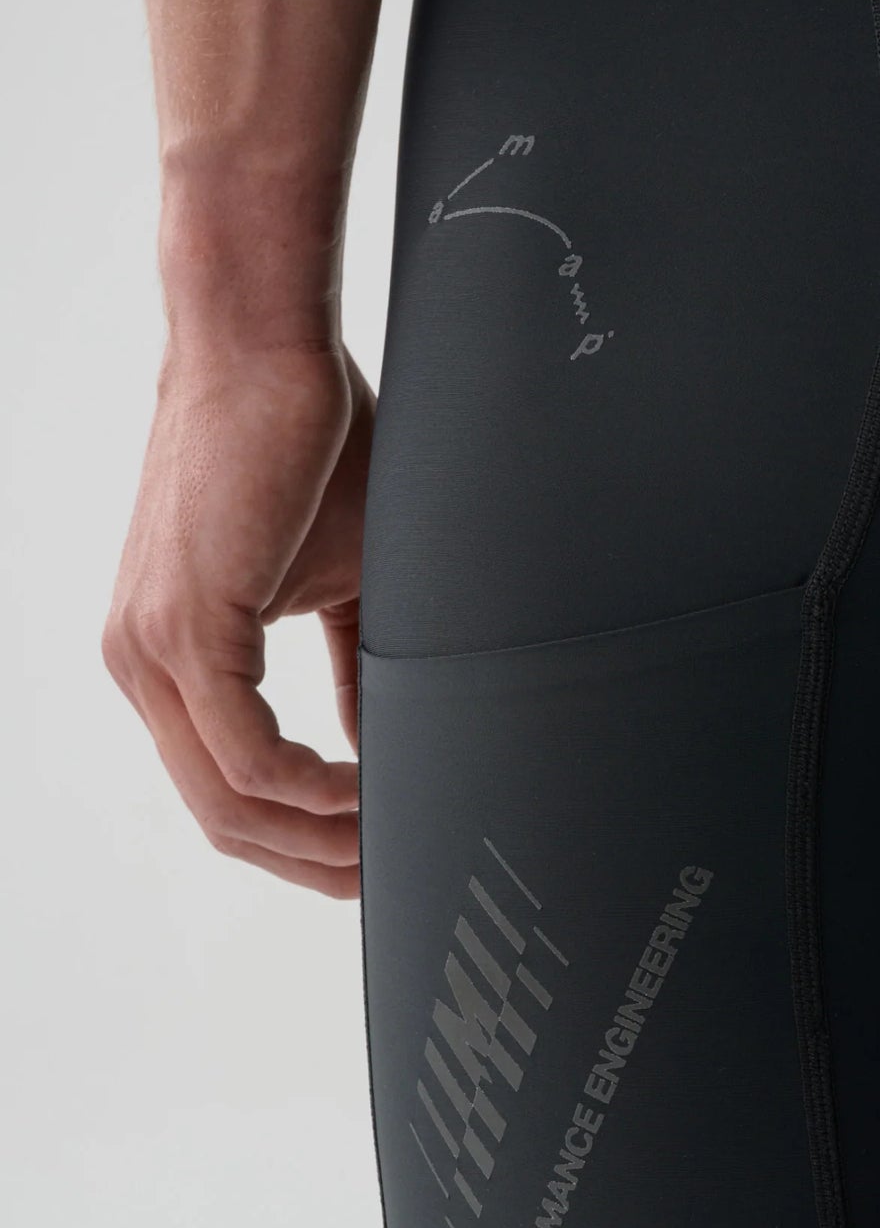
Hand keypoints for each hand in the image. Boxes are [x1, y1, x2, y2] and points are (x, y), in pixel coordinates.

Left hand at [104, 336, 373, 897]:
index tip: (368, 858)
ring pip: (226, 799)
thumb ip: (346, 673)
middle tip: (385, 879)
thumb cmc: (306, 449)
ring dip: (316, 836)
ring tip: (389, 838)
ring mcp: (151, 649)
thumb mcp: (338, 586)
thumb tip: (373, 741)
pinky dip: (313, 787)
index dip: (296, 842)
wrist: (269, 348)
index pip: (222, 789)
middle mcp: (141, 663)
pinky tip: (367, 788)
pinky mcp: (186, 625)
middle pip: (219, 817)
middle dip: (309, 863)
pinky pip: (246, 753)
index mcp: (168, 657)